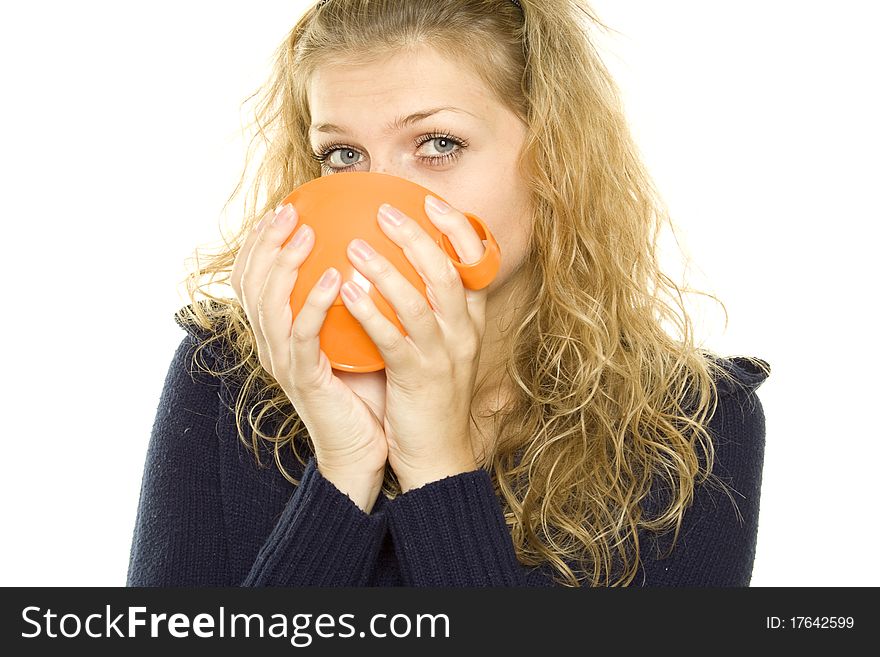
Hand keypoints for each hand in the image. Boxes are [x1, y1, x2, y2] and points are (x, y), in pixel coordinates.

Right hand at [230, 203, 388, 511]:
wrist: (363, 448)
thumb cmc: (363, 391)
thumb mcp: (351, 338)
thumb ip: (349, 303)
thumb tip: (372, 258)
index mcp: (278, 333)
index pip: (253, 279)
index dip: (259, 243)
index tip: (282, 210)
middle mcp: (271, 344)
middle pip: (251, 284)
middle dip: (265, 243)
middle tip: (290, 211)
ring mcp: (283, 362)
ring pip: (269, 304)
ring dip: (285, 265)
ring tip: (305, 234)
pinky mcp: (303, 379)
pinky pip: (302, 335)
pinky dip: (314, 303)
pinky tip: (333, 278)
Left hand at [339, 195, 487, 491]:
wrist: (437, 453)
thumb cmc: (430, 395)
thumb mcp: (440, 347)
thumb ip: (429, 309)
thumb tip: (400, 269)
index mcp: (469, 320)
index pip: (475, 263)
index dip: (455, 228)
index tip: (429, 201)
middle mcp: (462, 332)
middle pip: (446, 272)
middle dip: (416, 236)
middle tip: (383, 212)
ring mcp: (443, 355)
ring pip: (420, 301)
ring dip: (387, 269)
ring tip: (354, 246)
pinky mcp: (419, 378)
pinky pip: (394, 338)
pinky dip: (371, 313)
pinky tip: (348, 293)